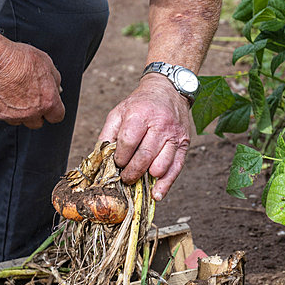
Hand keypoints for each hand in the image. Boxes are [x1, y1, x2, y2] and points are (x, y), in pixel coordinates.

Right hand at [0, 40, 64, 128]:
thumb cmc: (18, 59)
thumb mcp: (46, 63)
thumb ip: (54, 79)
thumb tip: (57, 88)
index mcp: (48, 101)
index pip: (57, 116)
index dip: (54, 110)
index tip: (49, 103)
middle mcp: (32, 112)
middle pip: (38, 123)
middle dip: (36, 113)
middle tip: (31, 98)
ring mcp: (14, 115)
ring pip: (20, 121)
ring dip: (20, 112)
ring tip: (15, 94)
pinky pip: (5, 116)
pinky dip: (5, 108)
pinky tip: (3, 94)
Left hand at [100, 74, 190, 199]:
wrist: (168, 90)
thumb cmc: (141, 104)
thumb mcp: (119, 112)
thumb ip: (108, 134)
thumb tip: (99, 158)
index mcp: (140, 114)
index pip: (129, 142)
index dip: (121, 157)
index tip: (117, 163)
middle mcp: (160, 124)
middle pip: (145, 156)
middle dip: (132, 172)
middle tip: (125, 178)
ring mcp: (174, 135)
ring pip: (161, 165)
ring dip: (148, 177)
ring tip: (139, 179)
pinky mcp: (185, 143)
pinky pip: (177, 167)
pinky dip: (166, 183)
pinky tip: (157, 193)